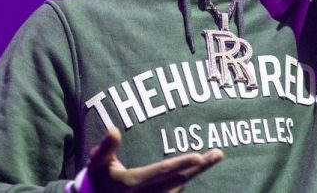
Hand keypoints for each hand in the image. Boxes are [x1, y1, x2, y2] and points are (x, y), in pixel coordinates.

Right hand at [87, 127, 222, 191]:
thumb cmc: (99, 179)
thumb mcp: (97, 163)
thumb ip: (106, 147)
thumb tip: (113, 129)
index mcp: (134, 182)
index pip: (163, 170)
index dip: (182, 163)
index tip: (200, 156)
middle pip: (179, 179)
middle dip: (200, 167)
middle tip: (218, 154)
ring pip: (179, 187)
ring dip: (195, 173)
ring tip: (211, 157)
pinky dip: (182, 184)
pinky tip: (190, 171)